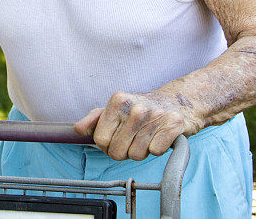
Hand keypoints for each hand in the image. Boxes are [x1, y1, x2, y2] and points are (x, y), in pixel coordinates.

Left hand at [73, 91, 200, 160]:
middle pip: (117, 151)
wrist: (176, 103)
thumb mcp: (115, 109)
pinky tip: (159, 136)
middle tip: (133, 138)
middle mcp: (135, 107)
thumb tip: (78, 129)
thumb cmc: (141, 109)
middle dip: (124, 151)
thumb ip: (94, 119)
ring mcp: (155, 115)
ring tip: (147, 136)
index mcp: (117, 100)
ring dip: (141, 151)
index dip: (107, 144)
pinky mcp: (173, 124)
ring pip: (136, 155)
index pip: (100, 140)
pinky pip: (155, 152)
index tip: (116, 137)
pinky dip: (158, 149)